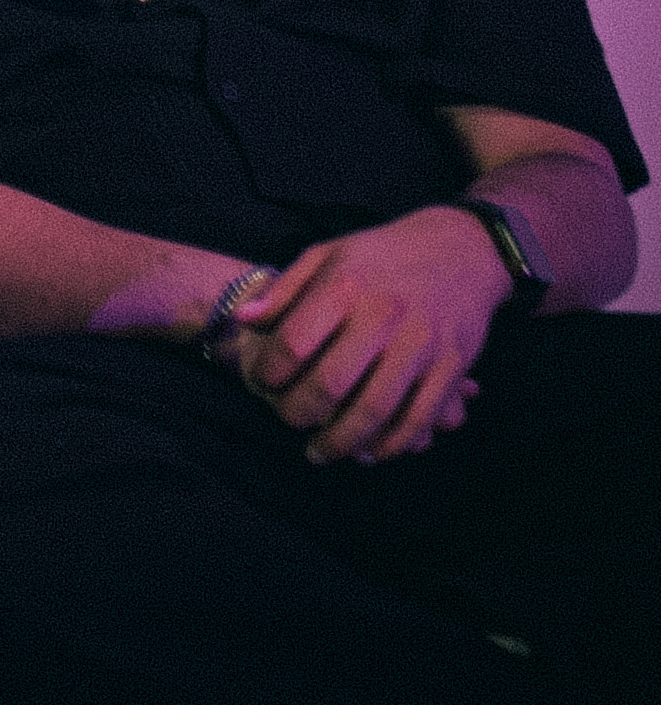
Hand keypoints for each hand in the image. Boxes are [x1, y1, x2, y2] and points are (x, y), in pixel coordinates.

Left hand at [224, 206, 505, 463]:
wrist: (461, 250)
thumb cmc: (382, 255)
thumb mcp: (328, 255)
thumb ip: (286, 290)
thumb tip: (243, 319)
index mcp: (345, 287)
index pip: (295, 342)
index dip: (271, 371)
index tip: (264, 383)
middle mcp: (383, 317)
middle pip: (332, 383)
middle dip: (300, 413)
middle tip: (287, 421)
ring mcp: (421, 345)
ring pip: (376, 409)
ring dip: (343, 440)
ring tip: (320, 452)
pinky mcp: (452, 367)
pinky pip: (419, 417)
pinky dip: (393, 443)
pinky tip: (369, 454)